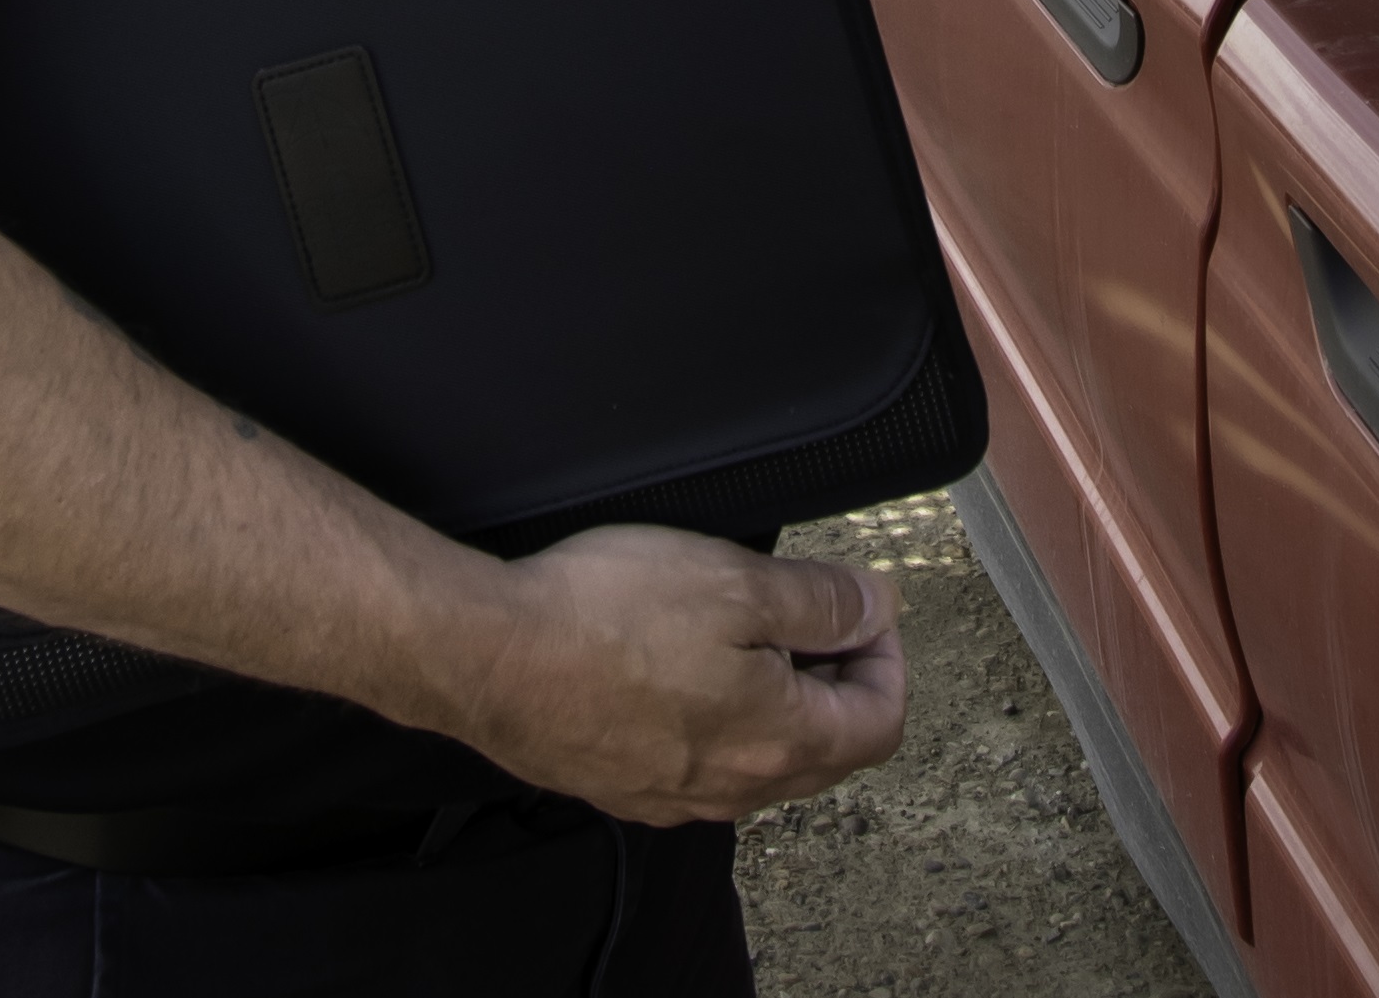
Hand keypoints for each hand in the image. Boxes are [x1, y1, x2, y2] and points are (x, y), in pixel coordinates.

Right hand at [455, 524, 905, 824]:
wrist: (490, 655)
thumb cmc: (605, 614)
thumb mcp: (736, 581)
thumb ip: (821, 601)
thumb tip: (877, 607)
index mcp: (778, 740)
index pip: (880, 722)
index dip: (887, 656)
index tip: (865, 608)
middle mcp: (734, 788)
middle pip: (829, 750)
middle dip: (840, 681)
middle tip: (819, 616)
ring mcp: (676, 797)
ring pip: (765, 761)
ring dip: (782, 703)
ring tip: (752, 634)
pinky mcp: (628, 788)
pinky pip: (705, 766)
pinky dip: (723, 721)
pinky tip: (688, 668)